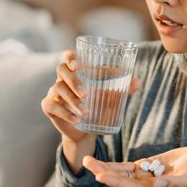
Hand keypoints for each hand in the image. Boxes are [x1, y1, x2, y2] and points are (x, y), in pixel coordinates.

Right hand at [41, 50, 140, 171]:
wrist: (86, 129)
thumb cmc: (98, 105)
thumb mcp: (111, 96)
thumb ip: (123, 87)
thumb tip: (137, 82)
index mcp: (76, 70)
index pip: (68, 56)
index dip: (70, 57)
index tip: (77, 65)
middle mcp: (62, 78)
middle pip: (61, 70)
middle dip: (73, 81)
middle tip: (86, 93)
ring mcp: (53, 92)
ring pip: (58, 89)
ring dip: (72, 100)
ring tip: (85, 112)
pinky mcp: (49, 106)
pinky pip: (52, 106)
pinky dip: (65, 113)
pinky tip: (77, 120)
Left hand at [82, 146, 186, 186]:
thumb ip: (175, 181)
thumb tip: (157, 184)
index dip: (116, 181)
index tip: (100, 176)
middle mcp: (147, 186)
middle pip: (121, 181)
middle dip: (103, 173)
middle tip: (87, 163)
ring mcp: (145, 177)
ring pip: (121, 174)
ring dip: (105, 168)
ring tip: (88, 161)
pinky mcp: (145, 168)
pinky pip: (126, 168)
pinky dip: (114, 166)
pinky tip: (101, 163)